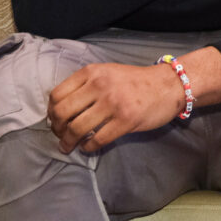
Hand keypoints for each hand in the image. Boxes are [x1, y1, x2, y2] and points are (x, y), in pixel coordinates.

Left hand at [47, 62, 183, 152]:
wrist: (169, 84)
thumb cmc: (137, 81)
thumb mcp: (108, 73)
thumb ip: (86, 84)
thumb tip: (61, 108)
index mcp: (93, 72)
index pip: (57, 95)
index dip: (51, 112)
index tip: (55, 120)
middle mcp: (100, 85)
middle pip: (62, 113)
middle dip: (57, 129)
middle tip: (60, 136)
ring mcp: (114, 103)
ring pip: (77, 128)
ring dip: (69, 142)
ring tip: (69, 146)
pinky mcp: (126, 120)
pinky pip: (98, 139)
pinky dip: (88, 147)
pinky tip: (88, 147)